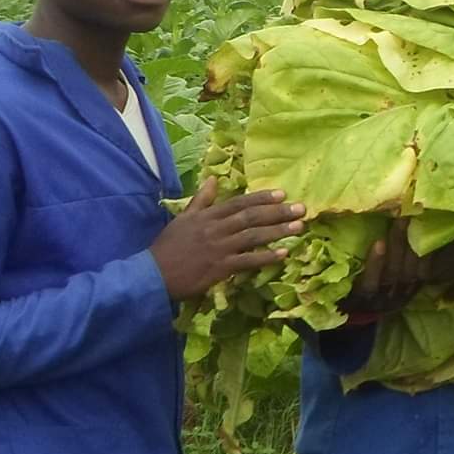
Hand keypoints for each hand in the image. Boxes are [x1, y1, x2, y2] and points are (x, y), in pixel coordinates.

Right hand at [150, 179, 302, 300]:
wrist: (152, 274)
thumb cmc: (168, 247)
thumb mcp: (183, 219)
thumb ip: (201, 200)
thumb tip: (212, 178)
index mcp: (207, 216)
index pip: (239, 203)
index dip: (261, 198)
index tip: (282, 194)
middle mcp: (215, 229)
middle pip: (251, 217)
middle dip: (277, 212)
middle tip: (301, 208)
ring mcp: (219, 248)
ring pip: (253, 236)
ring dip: (278, 231)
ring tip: (299, 227)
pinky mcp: (220, 268)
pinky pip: (247, 261)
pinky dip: (265, 257)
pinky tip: (283, 254)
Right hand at [341, 218, 425, 314]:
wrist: (369, 308)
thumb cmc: (349, 288)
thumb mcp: (342, 282)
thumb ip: (339, 266)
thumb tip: (328, 232)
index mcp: (363, 296)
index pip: (370, 283)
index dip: (376, 264)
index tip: (378, 242)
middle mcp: (385, 298)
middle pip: (394, 272)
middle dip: (398, 244)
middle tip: (401, 219)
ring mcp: (402, 294)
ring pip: (410, 271)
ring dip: (412, 245)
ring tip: (414, 222)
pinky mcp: (416, 290)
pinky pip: (424, 272)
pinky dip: (426, 254)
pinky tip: (426, 236)